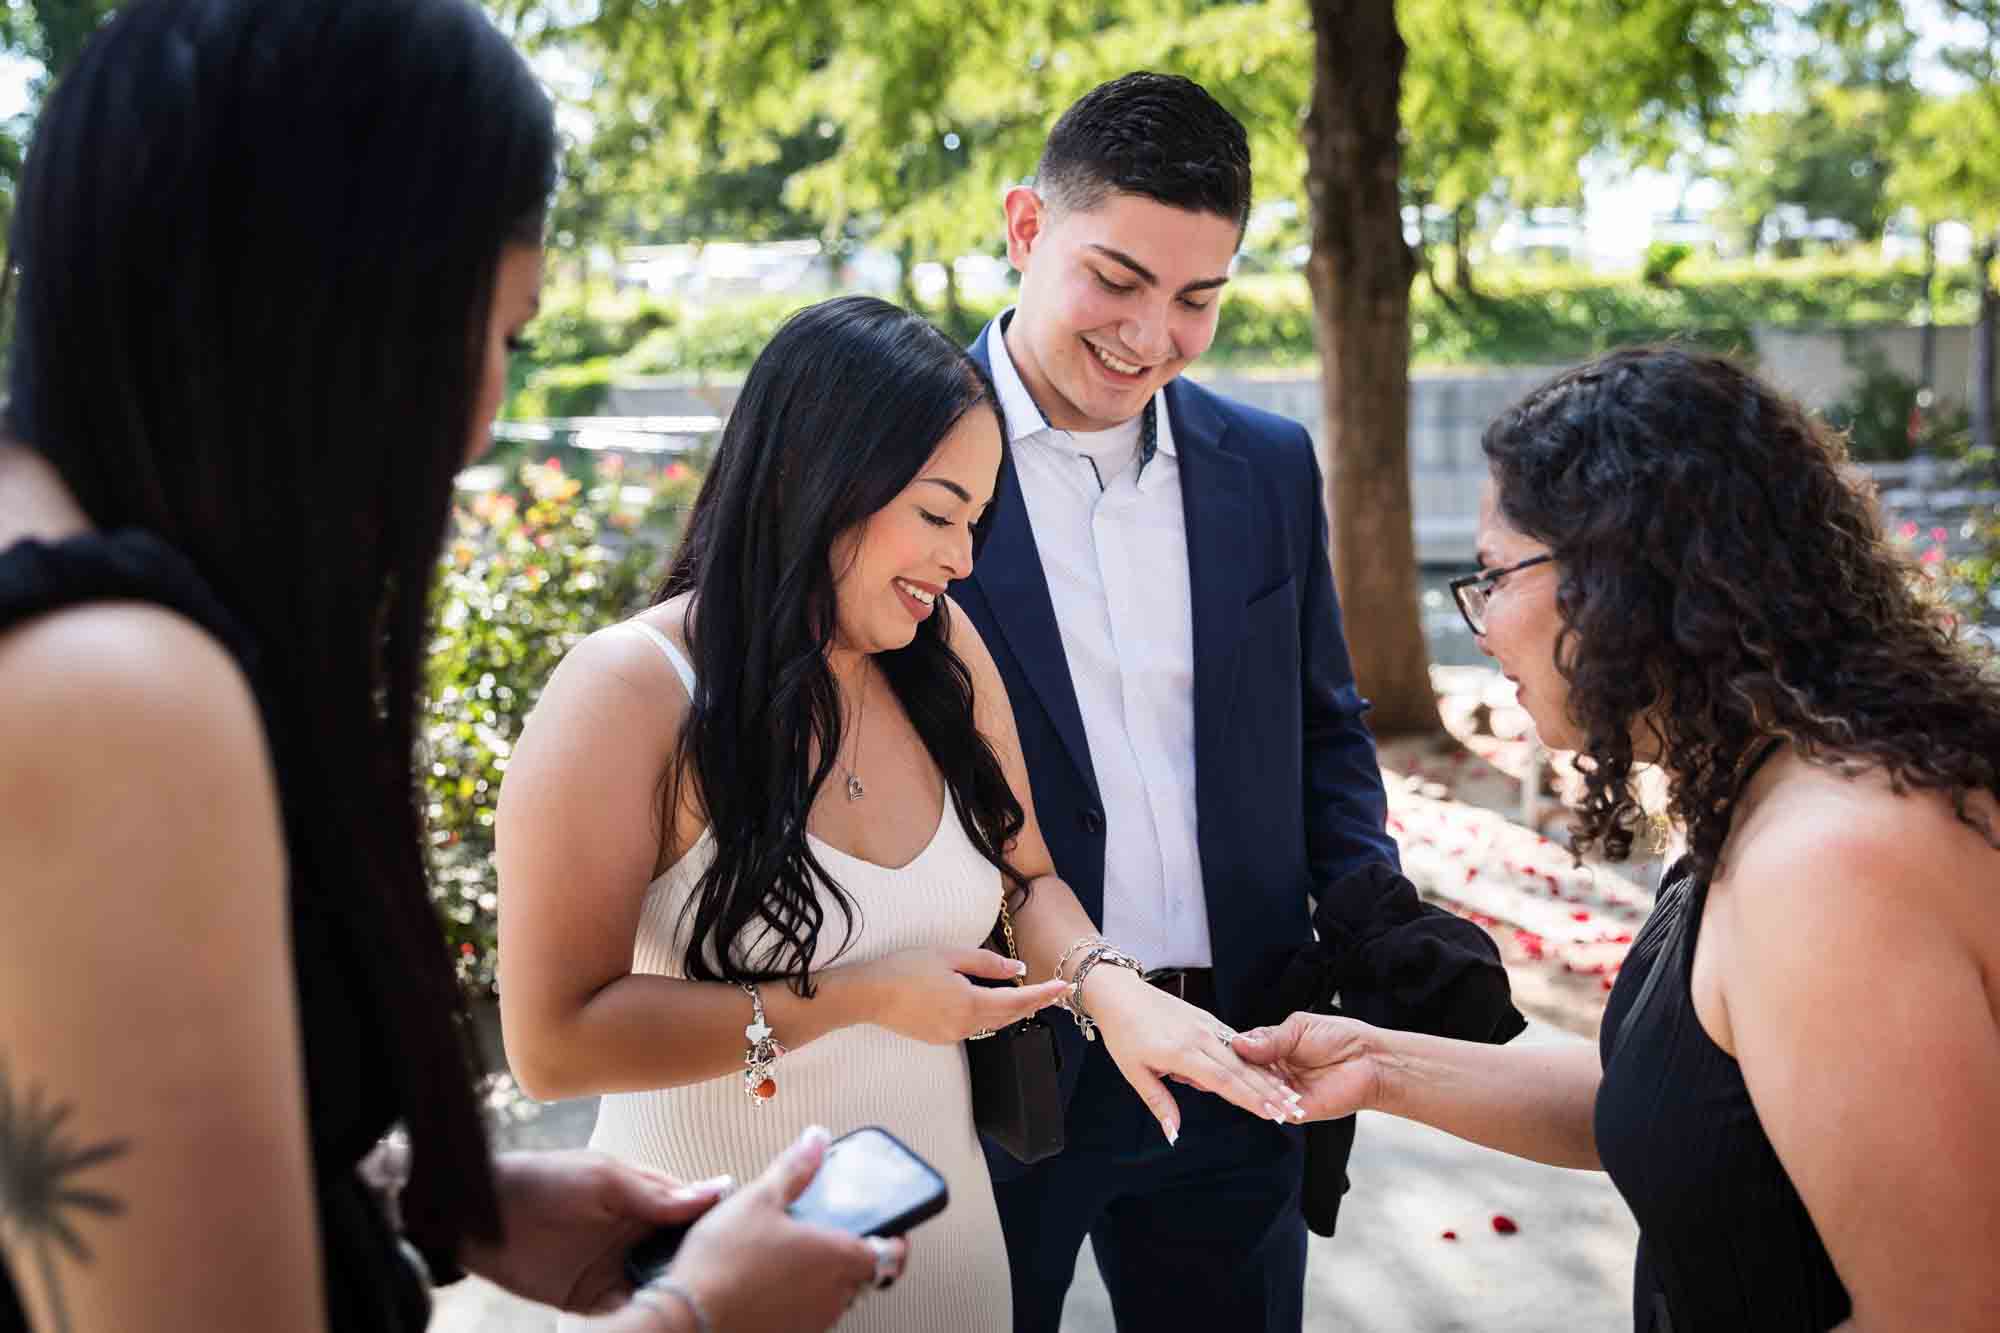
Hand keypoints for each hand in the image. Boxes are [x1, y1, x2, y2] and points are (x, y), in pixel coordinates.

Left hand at [460, 1150, 731, 1313]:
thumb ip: (656, 1194)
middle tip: (722, 1291)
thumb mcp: (604, 1181)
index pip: (698, 1217)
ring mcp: (618, 1269)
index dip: (721, 1231)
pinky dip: (639, 1323)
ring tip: (693, 1313)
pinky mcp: (592, 1300)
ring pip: (660, 1290)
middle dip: (700, 1274)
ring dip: (673, 1301)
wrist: (483, 1216)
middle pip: (685, 1260)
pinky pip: (625, 1316)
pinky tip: (653, 1326)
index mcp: (649, 1200)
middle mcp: (640, 1237)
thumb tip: (718, 1190)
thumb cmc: (546, 1180)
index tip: (746, 1244)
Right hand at [663, 1125, 906, 1331]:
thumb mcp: (759, 1198)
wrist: (687, 1321)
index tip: (892, 1229)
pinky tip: (768, 1281)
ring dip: (822, 1277)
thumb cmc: (721, 1265)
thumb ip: (795, 1167)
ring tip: (791, 1255)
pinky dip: (798, 1297)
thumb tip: (816, 1139)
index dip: (896, 1240)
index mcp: (838, 1258)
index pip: (892, 1255)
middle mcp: (833, 1296)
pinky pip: (807, 1314)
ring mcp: (812, 1322)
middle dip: (849, 1254)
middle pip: (862, 1274)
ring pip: (834, 1296)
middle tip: (826, 1233)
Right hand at [850, 946, 1069, 1043]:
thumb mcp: (948, 955)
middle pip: (1010, 1017)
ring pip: (992, 1024)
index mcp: (970, 1003)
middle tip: (1055, 991)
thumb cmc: (905, 968)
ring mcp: (952, 1035)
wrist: (868, 994)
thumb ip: (987, 963)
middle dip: (1034, 1003)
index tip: (1063, 987)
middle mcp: (965, 1025)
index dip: (1043, 994)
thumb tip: (1018, 970)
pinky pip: (973, 1028)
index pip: (1018, 1002)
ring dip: (1012, 1011)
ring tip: (1031, 998)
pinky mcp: (939, 1038)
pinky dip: (989, 1016)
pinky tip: (991, 1004)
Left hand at [1082, 969, 1306, 1144]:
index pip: (1223, 1080)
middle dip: (1270, 1091)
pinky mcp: (1207, 1020)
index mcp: (1182, 1052)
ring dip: (1268, 1076)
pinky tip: (1271, 1071)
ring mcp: (1206, 1026)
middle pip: (1242, 1069)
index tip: (1273, 1114)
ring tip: (1290, 1094)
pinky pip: (1236, 1043)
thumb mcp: (1133, 1072)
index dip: (1250, 1099)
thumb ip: (1158, 1102)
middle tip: (1295, 1109)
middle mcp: (1200, 1037)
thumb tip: (1174, 1133)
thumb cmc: (1123, 1034)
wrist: (1120, 994)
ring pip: (1243, 1056)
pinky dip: (1255, 1060)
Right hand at [1230, 1012, 1382, 1121]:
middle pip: (1243, 1074)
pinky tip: (1256, 1094)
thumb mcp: (1298, 1028)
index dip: (1228, 1050)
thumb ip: (1269, 1039)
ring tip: (1236, 1078)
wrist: (1369, 1060)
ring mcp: (1282, 1092)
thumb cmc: (1339, 1037)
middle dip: (1232, 1070)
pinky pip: (1273, 1109)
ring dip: (1246, 1086)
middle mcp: (1273, 1071)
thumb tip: (1237, 1043)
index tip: (1212, 1047)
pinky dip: (1264, 1103)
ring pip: (1254, 1093)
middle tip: (1221, 1065)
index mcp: (1271, 1047)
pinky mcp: (1294, 1111)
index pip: (1241, 1051)